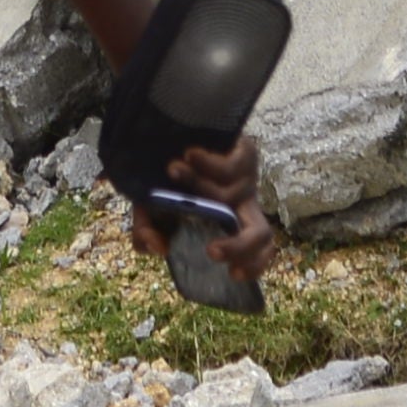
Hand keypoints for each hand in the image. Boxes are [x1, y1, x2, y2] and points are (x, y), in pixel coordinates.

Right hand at [157, 131, 280, 287]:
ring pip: (230, 197)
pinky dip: (208, 164)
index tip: (232, 275)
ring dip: (197, 185)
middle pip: (261, 234)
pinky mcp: (244, 151)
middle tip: (210, 252)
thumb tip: (160, 249)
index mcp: (230, 221)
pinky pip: (231, 167)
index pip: (258, 249)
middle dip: (238, 248)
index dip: (254, 266)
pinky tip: (189, 154)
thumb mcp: (149, 209)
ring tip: (172, 169)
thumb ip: (145, 233)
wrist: (168, 131)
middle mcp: (242, 204)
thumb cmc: (164, 176)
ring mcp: (245, 179)